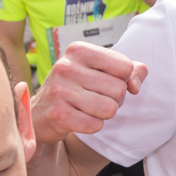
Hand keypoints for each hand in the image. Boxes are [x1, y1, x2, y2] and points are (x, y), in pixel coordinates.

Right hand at [28, 42, 146, 145]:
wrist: (40, 113)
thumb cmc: (77, 88)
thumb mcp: (101, 70)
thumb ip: (131, 71)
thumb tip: (136, 85)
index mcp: (78, 50)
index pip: (125, 66)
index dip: (123, 79)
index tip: (106, 82)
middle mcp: (66, 67)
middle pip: (119, 89)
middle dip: (114, 99)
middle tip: (95, 98)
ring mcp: (60, 91)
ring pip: (110, 109)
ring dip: (104, 113)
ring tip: (87, 108)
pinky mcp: (58, 114)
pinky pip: (95, 125)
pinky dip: (92, 125)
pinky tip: (78, 118)